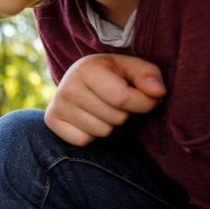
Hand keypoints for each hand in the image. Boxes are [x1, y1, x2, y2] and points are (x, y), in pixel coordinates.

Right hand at [45, 54, 165, 145]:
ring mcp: (57, 105)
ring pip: (102, 132)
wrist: (78, 78)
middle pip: (115, 118)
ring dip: (110, 125)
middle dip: (126, 114)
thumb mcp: (132, 68)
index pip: (123, 98)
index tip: (149, 99)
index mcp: (87, 69)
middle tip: (118, 102)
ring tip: (104, 109)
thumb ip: (149, 76)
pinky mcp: (51, 121)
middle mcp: (68, 87)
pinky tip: (89, 118)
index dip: (145, 104)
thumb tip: (157, 92)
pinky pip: (84, 140)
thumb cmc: (112, 74)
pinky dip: (92, 134)